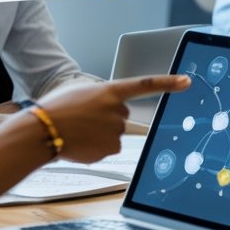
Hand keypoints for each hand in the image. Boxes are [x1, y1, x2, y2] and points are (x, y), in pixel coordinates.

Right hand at [40, 75, 189, 162]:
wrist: (41, 130)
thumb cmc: (55, 108)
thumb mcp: (78, 91)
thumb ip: (99, 95)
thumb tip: (108, 105)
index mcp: (110, 91)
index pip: (145, 84)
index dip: (168, 83)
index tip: (187, 81)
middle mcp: (117, 110)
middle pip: (121, 115)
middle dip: (107, 118)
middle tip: (84, 118)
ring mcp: (115, 131)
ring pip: (114, 133)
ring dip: (100, 133)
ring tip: (78, 130)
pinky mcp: (111, 149)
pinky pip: (108, 148)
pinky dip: (96, 147)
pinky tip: (81, 142)